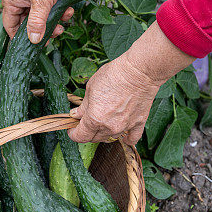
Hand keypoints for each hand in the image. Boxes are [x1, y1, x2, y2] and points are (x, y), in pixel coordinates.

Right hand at [1, 0, 85, 42]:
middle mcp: (19, 1)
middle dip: (43, 31)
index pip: (10, 27)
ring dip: (53, 23)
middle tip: (55, 34)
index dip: (20, 39)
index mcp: (11, 1)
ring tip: (63, 22)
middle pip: (27, 26)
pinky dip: (58, 13)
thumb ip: (37, 22)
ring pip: (40, 20)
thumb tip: (33, 40)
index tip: (32, 47)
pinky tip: (67, 11)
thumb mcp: (42, 1)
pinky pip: (48, 12)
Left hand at [68, 22, 195, 144]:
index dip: (73, 133)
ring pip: (110, 137)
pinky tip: (123, 136)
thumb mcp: (91, 88)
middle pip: (94, 138)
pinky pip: (132, 139)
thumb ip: (83, 106)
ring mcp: (125, 127)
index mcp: (94, 119)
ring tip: (103, 122)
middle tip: (86, 121)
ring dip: (104, 132)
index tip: (72, 129)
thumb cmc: (114, 75)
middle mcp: (109, 127)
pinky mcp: (138, 123)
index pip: (80, 136)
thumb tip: (76, 115)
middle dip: (87, 132)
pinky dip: (127, 139)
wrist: (139, 72)